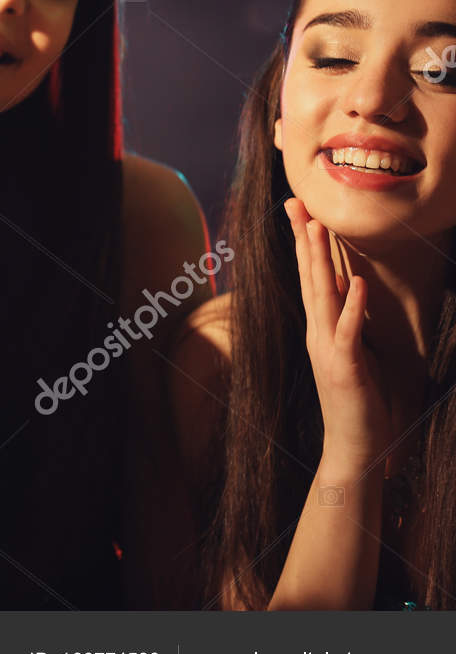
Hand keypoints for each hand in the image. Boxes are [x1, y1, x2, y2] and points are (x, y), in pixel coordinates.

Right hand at [286, 198, 390, 470]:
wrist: (353, 448)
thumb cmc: (358, 404)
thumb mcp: (353, 355)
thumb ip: (347, 321)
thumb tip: (349, 287)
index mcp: (319, 329)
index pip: (310, 278)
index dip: (304, 243)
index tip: (299, 211)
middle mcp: (318, 334)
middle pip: (309, 278)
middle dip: (303, 239)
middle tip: (295, 204)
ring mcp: (329, 350)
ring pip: (324, 297)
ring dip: (321, 262)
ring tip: (319, 229)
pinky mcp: (346, 367)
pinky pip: (350, 332)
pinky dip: (353, 307)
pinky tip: (359, 284)